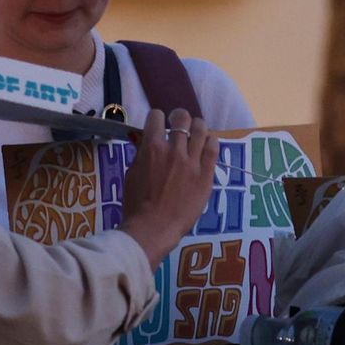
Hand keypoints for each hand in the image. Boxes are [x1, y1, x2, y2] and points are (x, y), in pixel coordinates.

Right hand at [119, 109, 219, 267]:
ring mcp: (192, 162)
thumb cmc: (136, 204)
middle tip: (178, 124)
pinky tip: (208, 142)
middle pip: (182, 118)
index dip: (156, 118)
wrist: (153, 227)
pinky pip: (213, 149)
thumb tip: (144, 139)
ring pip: (201, 130)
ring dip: (197, 126)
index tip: (158, 124)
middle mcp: (174, 150)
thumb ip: (141, 153)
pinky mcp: (206, 174)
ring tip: (196, 130)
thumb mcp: (132, 173)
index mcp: (152, 148)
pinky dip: (211, 142)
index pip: (156, 117)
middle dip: (178, 117)